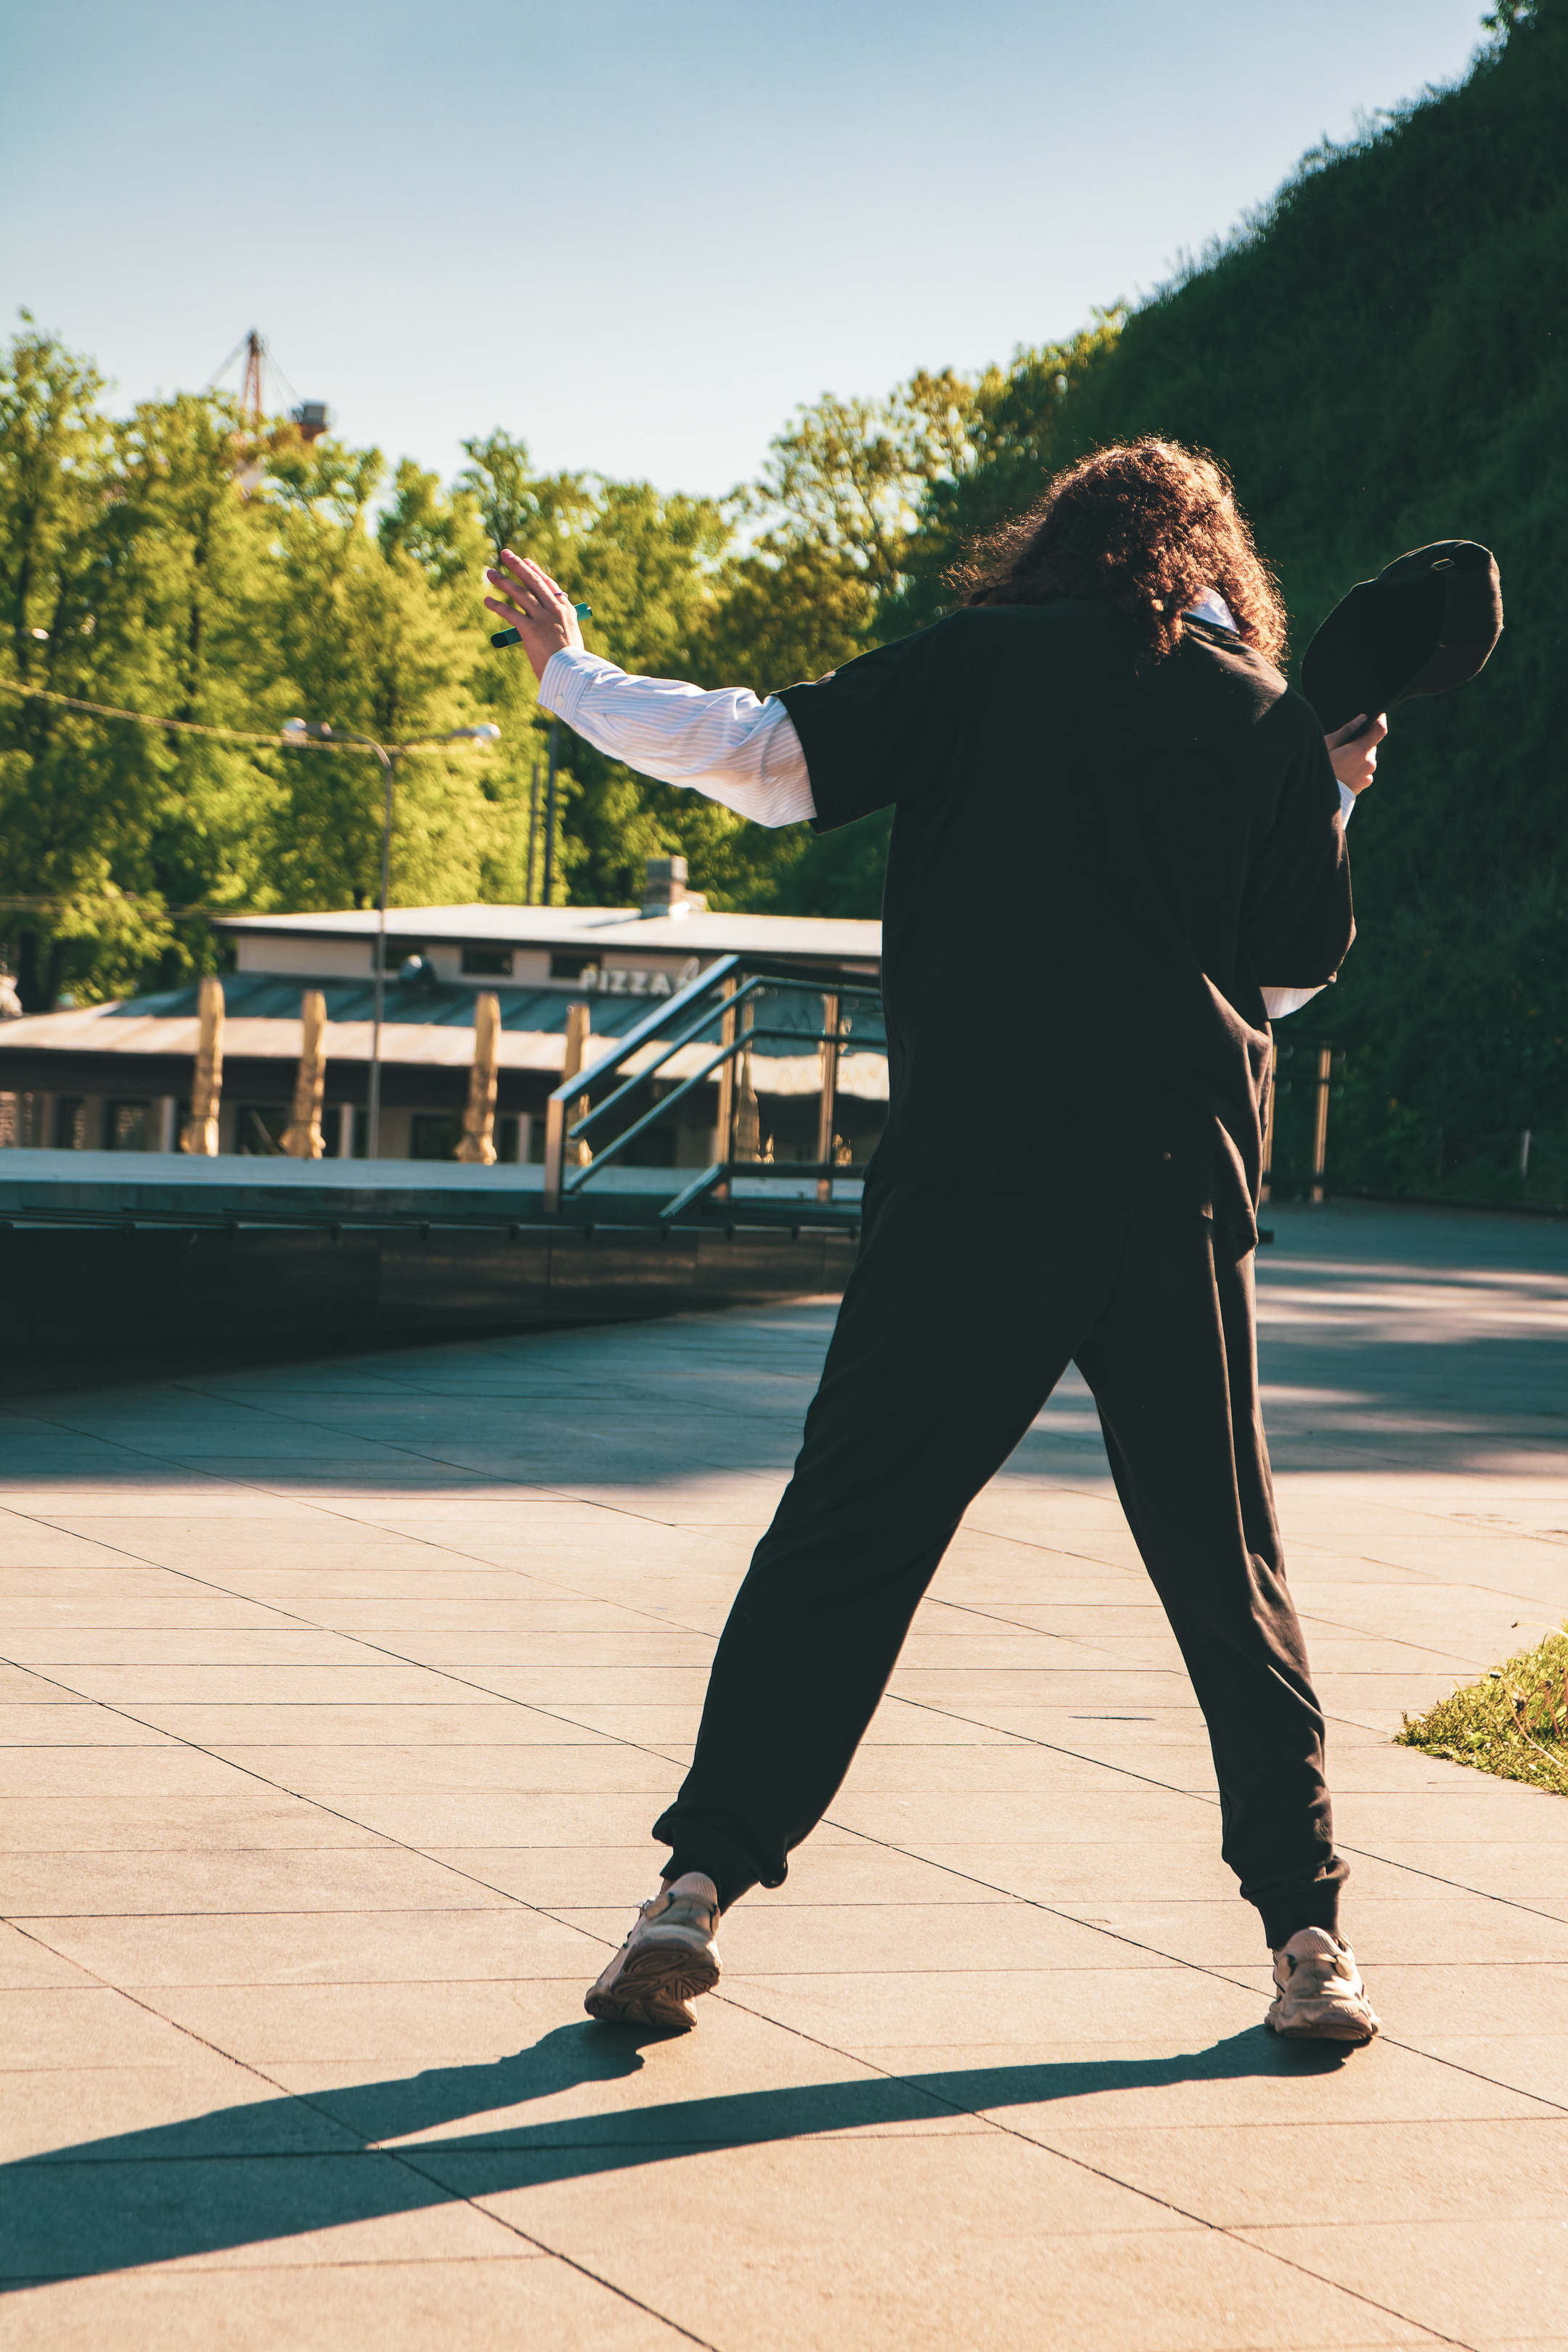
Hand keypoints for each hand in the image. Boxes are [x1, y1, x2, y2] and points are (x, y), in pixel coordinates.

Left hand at [483, 551, 584, 683]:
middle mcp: (555, 610)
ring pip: (520, 593)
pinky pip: (510, 613)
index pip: (549, 585)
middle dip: (517, 566)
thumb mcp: (571, 640)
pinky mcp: (531, 629)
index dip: (536, 571)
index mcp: (566, 611)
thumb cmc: (571, 664)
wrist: (573, 675)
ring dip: (503, 581)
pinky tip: (487, 601)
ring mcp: (543, 618)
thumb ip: (560, 627)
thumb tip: (549, 625)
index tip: (526, 561)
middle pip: (533, 582)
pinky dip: (497, 606)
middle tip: (505, 554)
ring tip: (490, 573)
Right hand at [1325, 710, 1387, 795]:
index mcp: (1360, 750)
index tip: (1377, 714)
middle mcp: (1369, 762)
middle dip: (1362, 740)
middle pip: (1371, 744)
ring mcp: (1368, 775)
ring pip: (1367, 757)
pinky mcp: (1365, 784)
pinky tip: (1342, 770)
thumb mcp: (1327, 746)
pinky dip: (1357, 766)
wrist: (1317, 799)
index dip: (1380, 718)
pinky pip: (1364, 769)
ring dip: (1358, 754)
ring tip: (1340, 758)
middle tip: (1344, 742)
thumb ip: (1346, 731)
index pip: (1380, 729)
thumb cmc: (1318, 769)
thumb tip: (1361, 719)